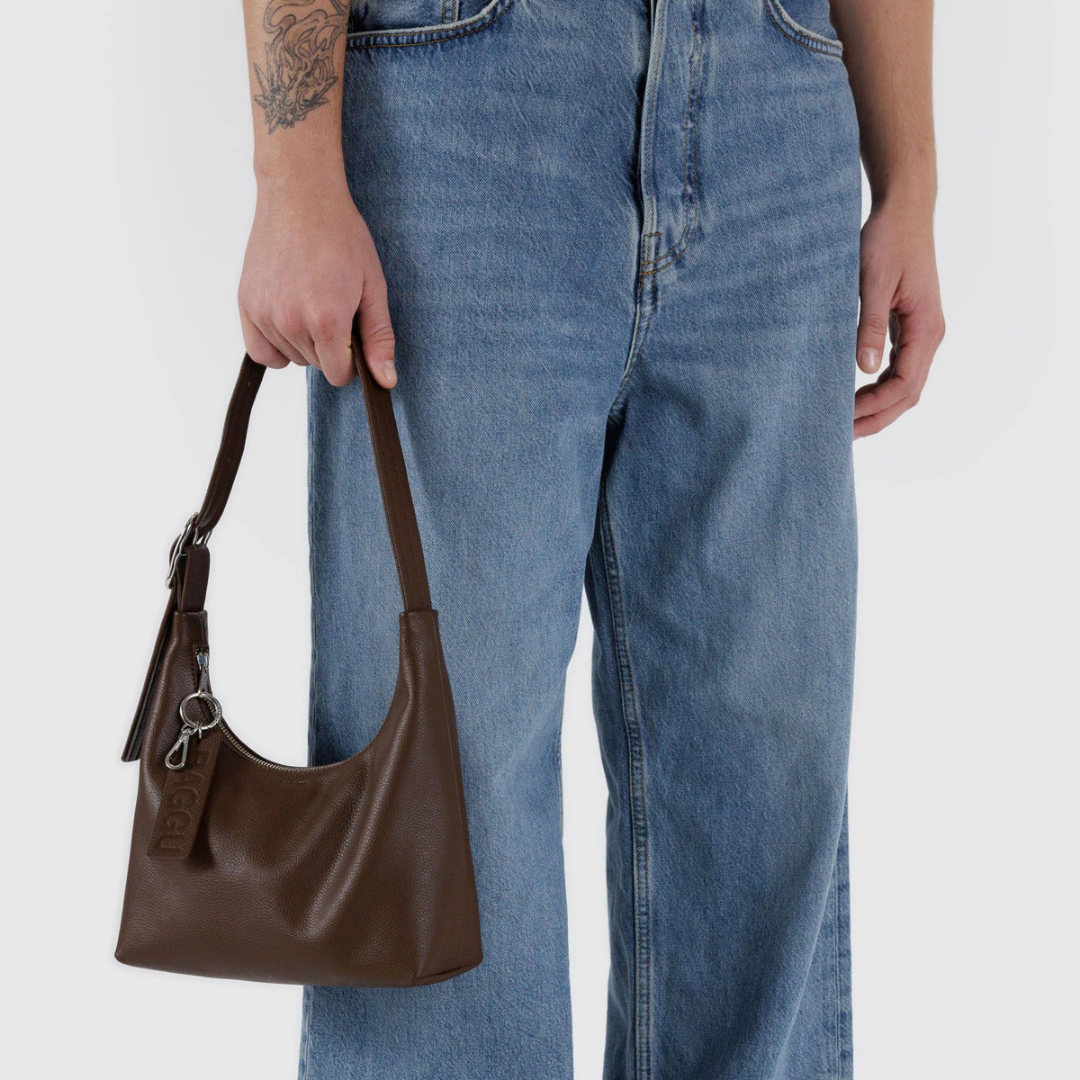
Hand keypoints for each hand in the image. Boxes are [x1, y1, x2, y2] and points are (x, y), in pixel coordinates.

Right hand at [238, 178, 395, 387]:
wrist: (300, 196)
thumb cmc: (341, 236)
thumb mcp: (373, 287)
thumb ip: (379, 338)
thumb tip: (385, 381)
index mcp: (327, 320)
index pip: (339, 375)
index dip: (352, 362)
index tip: (354, 337)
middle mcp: (291, 322)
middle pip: (317, 365)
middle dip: (331, 347)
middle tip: (334, 305)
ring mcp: (265, 314)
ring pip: (291, 358)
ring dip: (305, 343)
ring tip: (312, 300)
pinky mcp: (246, 305)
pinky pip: (260, 352)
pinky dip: (275, 346)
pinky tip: (289, 324)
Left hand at [853, 199, 944, 436]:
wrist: (904, 210)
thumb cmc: (888, 240)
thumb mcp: (873, 282)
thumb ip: (869, 326)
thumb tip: (865, 368)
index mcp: (926, 329)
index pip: (904, 385)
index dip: (875, 407)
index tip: (844, 417)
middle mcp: (929, 335)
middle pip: (907, 394)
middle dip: (876, 417)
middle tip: (840, 436)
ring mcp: (920, 333)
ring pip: (903, 385)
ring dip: (877, 407)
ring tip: (845, 422)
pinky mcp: (908, 327)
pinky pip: (898, 369)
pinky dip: (878, 388)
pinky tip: (854, 395)